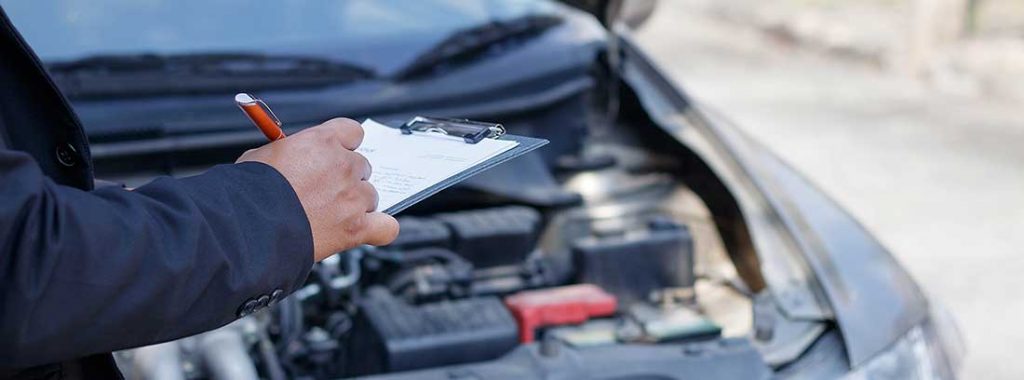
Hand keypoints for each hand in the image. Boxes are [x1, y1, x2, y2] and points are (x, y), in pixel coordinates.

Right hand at [237, 118, 398, 260]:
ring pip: (371, 195)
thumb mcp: (264, 154)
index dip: (344, 145)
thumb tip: (290, 158)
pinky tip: (366, 231)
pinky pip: (386, 227)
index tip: (334, 155)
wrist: (249, 226)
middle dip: (346, 178)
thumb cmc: (250, 190)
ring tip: (330, 216)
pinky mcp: (357, 227)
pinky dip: (379, 230)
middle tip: (324, 192)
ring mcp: (354, 197)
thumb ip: (291, 153)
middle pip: (362, 166)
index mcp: (323, 141)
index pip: (352, 132)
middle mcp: (344, 165)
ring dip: (356, 204)